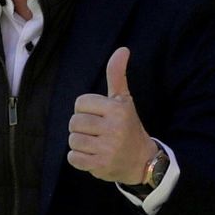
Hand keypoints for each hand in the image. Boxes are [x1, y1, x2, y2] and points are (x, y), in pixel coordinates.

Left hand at [68, 47, 154, 185]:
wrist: (142, 161)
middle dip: (81, 127)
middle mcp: (113, 128)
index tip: (99, 117)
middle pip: (74, 122)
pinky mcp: (100, 165)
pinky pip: (73, 158)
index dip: (86, 110)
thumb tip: (122, 49)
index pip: (80, 103)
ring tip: (94, 145)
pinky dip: (78, 158)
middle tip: (96, 133)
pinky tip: (91, 156)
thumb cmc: (129, 127)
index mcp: (117, 109)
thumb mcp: (124, 100)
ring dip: (79, 143)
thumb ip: (117, 75)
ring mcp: (107, 149)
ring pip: (72, 140)